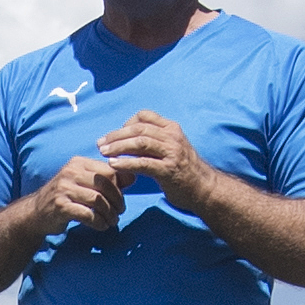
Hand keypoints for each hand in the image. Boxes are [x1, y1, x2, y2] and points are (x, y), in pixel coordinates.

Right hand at [41, 151, 125, 230]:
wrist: (36, 213)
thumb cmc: (65, 197)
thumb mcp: (84, 184)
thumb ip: (107, 180)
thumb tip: (132, 176)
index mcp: (78, 163)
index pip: (108, 171)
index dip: (119, 187)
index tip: (120, 200)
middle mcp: (70, 172)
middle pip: (105, 185)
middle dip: (117, 201)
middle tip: (120, 212)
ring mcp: (64, 189)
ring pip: (98, 200)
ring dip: (109, 214)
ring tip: (112, 221)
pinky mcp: (61, 206)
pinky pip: (87, 214)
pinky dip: (99, 222)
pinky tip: (101, 226)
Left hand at [94, 110, 216, 211]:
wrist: (205, 189)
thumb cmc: (185, 170)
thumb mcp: (172, 148)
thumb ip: (155, 140)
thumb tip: (128, 139)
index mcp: (171, 128)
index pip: (144, 116)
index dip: (126, 123)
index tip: (115, 135)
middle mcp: (172, 137)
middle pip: (138, 129)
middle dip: (116, 135)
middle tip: (100, 144)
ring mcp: (172, 153)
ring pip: (140, 143)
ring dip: (118, 147)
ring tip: (104, 152)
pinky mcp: (169, 170)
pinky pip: (144, 163)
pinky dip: (126, 163)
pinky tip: (114, 165)